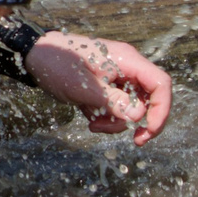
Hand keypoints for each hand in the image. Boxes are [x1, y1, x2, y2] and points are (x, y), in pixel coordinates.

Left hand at [26, 31, 172, 144]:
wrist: (36, 56)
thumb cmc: (58, 64)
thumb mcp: (83, 87)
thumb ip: (112, 101)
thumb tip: (139, 116)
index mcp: (127, 60)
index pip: (161, 84)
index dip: (161, 109)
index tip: (148, 131)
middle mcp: (127, 68)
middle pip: (149, 100)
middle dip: (137, 122)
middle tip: (132, 140)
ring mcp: (118, 78)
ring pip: (132, 108)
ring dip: (116, 122)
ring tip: (93, 123)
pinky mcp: (107, 88)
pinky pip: (117, 108)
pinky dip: (106, 118)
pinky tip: (89, 117)